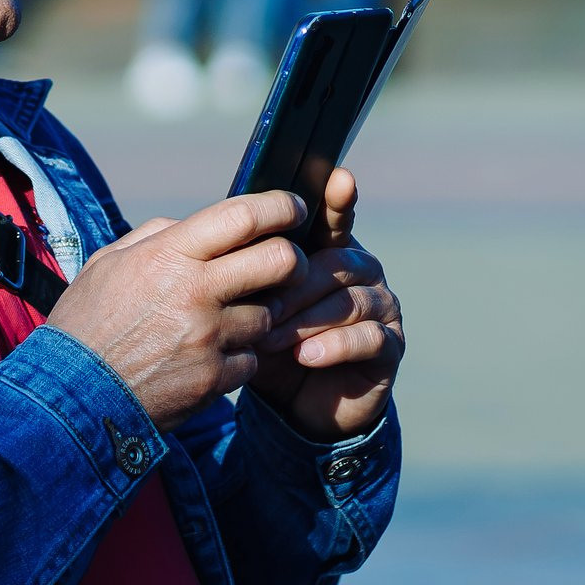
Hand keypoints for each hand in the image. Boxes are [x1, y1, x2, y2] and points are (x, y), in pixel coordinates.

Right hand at [48, 189, 307, 430]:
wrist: (69, 398)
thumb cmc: (85, 325)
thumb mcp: (107, 265)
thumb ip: (155, 237)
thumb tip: (192, 226)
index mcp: (168, 256)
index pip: (243, 216)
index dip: (280, 206)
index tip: (292, 207)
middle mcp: (195, 292)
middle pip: (279, 260)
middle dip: (291, 259)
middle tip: (285, 264)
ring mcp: (209, 338)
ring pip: (269, 314)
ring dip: (259, 314)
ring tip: (227, 320)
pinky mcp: (215, 380)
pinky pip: (251, 360)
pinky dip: (238, 357)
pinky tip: (210, 357)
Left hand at [250, 167, 402, 440]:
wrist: (296, 404)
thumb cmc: (272, 343)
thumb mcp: (252, 306)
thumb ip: (242, 271)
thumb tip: (195, 231)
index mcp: (331, 251)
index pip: (335, 219)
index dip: (338, 201)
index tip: (338, 180)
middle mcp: (364, 272)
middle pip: (336, 264)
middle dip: (294, 285)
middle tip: (258, 307)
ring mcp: (382, 307)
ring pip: (350, 301)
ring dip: (307, 320)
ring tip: (270, 339)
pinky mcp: (390, 347)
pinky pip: (369, 338)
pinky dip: (335, 345)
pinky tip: (306, 357)